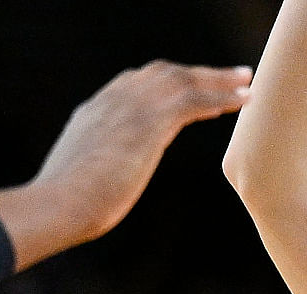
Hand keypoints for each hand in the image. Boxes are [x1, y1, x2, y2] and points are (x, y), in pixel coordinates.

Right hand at [0, 62, 254, 269]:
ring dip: (217, 79)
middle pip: (160, 74)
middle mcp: (112, 102)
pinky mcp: (149, 123)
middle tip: (228, 76)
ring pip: (181, 80)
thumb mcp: (77, 182)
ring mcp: (129, 108)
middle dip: (195, 73)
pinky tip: (244, 100)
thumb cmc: (64, 207)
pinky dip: (221, 97)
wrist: (59, 204)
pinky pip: (193, 100)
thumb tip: (92, 191)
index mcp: (94, 113)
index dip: (164, 86)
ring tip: (246, 82)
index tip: (190, 88)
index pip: (133, 86)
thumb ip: (90, 174)